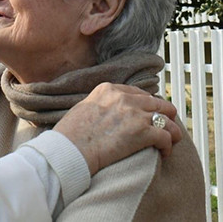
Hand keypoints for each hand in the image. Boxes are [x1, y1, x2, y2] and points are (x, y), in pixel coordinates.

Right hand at [54, 83, 181, 175]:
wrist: (69, 150)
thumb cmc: (70, 135)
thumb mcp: (83, 108)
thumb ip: (100, 105)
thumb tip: (108, 113)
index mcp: (108, 89)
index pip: (138, 93)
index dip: (147, 105)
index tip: (148, 115)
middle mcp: (124, 98)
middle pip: (158, 103)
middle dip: (164, 115)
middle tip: (165, 128)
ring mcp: (135, 114)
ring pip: (168, 119)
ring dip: (171, 131)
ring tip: (170, 141)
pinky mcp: (143, 132)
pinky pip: (167, 136)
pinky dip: (168, 146)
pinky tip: (163, 153)